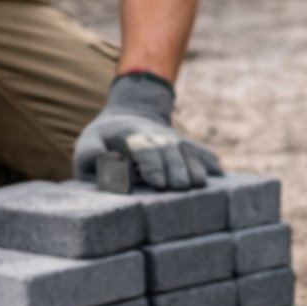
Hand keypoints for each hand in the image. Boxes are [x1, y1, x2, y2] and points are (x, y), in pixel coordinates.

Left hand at [75, 71, 222, 192]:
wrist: (128, 117)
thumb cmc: (103, 142)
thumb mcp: (87, 144)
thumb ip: (90, 155)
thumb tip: (105, 164)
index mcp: (129, 134)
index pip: (143, 148)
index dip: (152, 165)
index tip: (159, 183)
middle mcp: (154, 135)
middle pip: (168, 150)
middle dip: (176, 168)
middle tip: (182, 188)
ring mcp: (172, 139)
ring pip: (185, 150)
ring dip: (194, 166)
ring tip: (200, 184)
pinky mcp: (183, 145)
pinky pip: (198, 150)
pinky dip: (209, 159)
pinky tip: (219, 172)